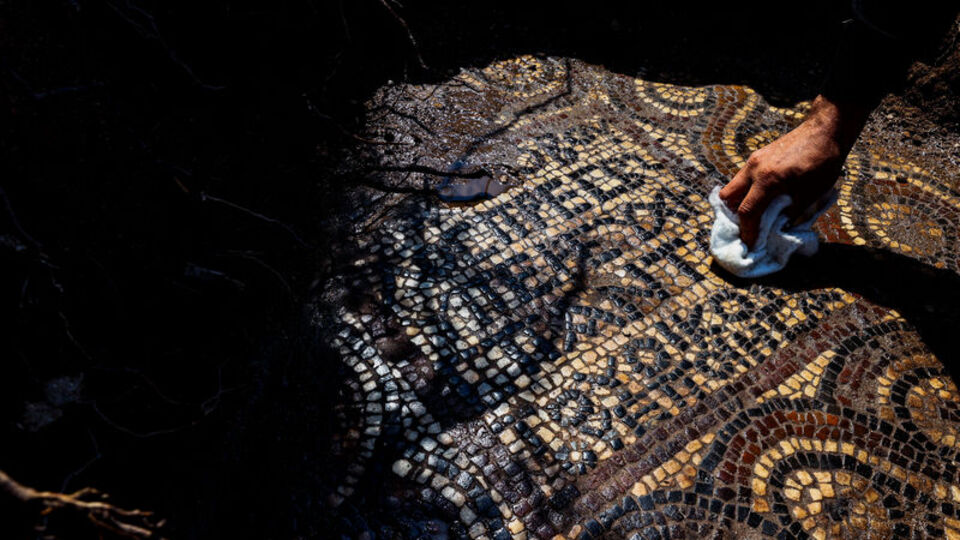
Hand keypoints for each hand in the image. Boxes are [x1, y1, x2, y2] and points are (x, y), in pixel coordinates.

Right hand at [719, 95, 870, 247]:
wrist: (825, 129)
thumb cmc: (823, 161)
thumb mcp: (812, 193)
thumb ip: (792, 213)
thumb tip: (779, 231)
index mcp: (768, 180)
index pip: (747, 212)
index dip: (747, 232)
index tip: (750, 246)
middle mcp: (754, 169)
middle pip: (727, 198)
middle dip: (733, 217)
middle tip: (746, 229)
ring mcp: (753, 161)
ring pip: (733, 187)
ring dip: (738, 204)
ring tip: (753, 216)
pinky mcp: (757, 157)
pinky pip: (743, 179)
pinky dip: (746, 192)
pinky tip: (761, 198)